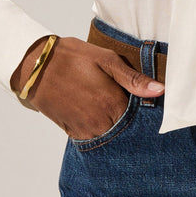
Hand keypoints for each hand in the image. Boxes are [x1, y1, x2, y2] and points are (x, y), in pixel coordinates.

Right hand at [10, 36, 164, 139]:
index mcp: (113, 103)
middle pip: (127, 130)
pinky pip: (95, 138)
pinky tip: (98, 113)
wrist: (35, 67)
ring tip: (111, 106)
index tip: (149, 104)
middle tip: (128, 104)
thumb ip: (133, 79)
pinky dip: (100, 129)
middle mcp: (102, 123)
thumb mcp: (106, 60)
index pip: (142, 117)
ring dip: (116, 126)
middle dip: (132, 121)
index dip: (147, 111)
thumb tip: (160, 91)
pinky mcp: (74, 133)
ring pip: (111, 136)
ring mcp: (87, 131)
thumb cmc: (72, 58)